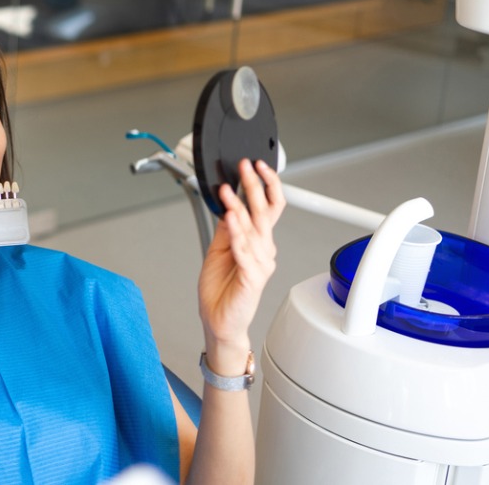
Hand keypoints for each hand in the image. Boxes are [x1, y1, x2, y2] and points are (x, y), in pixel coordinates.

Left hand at [198, 159, 284, 370]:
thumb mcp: (219, 250)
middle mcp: (264, 252)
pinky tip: (231, 219)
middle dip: (254, 186)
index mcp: (258, 244)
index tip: (256, 166)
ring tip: (228, 191)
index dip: (266, 185)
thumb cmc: (221, 290)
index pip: (270, 209)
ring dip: (240, 208)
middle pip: (265, 213)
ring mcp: (260, 265)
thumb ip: (227, 228)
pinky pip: (244, 251)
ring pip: (253, 230)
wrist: (219, 321)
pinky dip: (237, 234)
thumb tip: (228, 203)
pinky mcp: (252, 278)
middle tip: (245, 167)